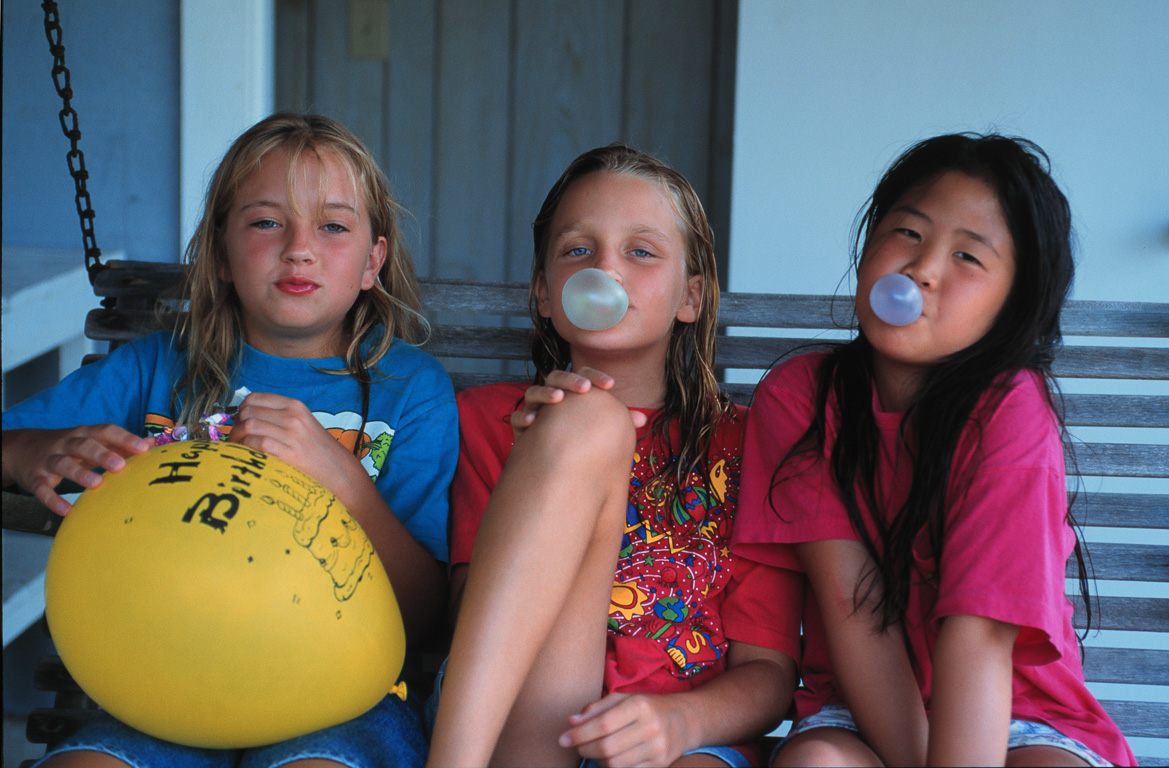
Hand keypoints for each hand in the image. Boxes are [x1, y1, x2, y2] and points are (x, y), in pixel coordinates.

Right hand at [2, 426, 152, 515]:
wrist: (22, 449)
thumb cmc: (70, 447)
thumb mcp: (93, 441)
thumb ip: (122, 444)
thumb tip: (153, 443)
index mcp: (85, 434)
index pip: (106, 431)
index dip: (124, 438)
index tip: (143, 448)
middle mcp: (67, 444)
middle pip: (84, 445)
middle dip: (102, 454)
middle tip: (121, 466)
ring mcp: (49, 460)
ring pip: (63, 463)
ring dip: (79, 473)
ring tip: (96, 484)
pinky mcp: (36, 478)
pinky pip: (43, 489)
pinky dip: (53, 500)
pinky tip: (67, 511)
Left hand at [228, 392, 358, 486]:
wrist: (338, 470)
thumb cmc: (317, 450)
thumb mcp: (302, 424)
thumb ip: (279, 417)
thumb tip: (246, 416)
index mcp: (294, 406)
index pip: (254, 398)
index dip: (240, 410)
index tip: (239, 422)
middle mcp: (292, 416)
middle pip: (248, 411)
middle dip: (236, 425)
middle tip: (235, 438)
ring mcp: (291, 435)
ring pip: (249, 426)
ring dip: (237, 437)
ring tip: (238, 448)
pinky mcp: (289, 453)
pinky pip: (257, 443)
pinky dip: (246, 448)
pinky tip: (247, 455)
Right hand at [510, 368, 646, 439]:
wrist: (551, 462)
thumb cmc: (578, 439)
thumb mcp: (597, 429)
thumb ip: (617, 422)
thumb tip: (642, 419)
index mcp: (572, 393)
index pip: (583, 376)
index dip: (596, 376)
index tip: (611, 385)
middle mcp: (552, 396)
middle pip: (557, 377)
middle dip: (570, 380)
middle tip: (585, 388)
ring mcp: (535, 409)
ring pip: (534, 392)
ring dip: (546, 393)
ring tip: (558, 399)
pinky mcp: (522, 426)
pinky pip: (519, 417)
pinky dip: (525, 416)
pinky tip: (533, 422)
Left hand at [558, 692, 689, 767]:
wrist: (684, 720)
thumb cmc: (647, 707)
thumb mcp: (624, 699)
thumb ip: (596, 708)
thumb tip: (571, 722)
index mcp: (639, 706)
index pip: (603, 724)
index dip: (579, 734)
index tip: (562, 738)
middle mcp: (650, 727)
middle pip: (607, 747)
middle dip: (584, 749)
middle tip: (576, 746)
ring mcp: (657, 749)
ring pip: (615, 764)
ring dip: (598, 760)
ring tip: (595, 750)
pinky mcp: (660, 765)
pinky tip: (611, 758)